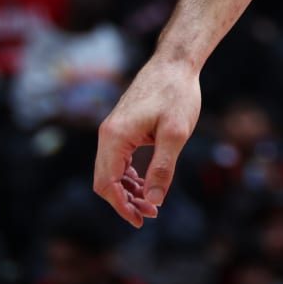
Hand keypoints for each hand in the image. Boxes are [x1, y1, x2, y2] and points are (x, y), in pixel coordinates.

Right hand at [94, 54, 202, 226]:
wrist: (175, 63)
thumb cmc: (178, 94)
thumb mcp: (176, 134)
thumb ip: (162, 168)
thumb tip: (152, 201)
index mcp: (115, 137)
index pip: (107, 184)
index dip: (121, 207)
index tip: (141, 220)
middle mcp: (107, 134)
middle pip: (105, 181)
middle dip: (125, 202)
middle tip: (151, 214)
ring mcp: (112, 130)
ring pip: (110, 172)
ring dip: (127, 191)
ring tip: (152, 204)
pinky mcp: (121, 128)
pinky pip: (117, 160)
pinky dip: (129, 176)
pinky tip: (145, 184)